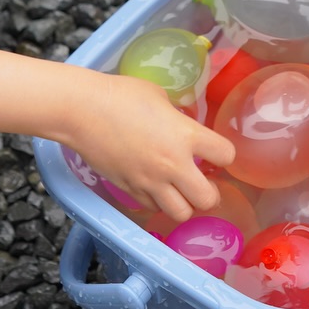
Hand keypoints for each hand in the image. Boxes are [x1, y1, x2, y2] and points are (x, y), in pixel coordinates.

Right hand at [68, 73, 234, 223]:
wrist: (82, 111)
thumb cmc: (121, 94)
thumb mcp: (159, 96)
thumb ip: (177, 115)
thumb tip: (183, 123)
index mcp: (185, 135)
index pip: (226, 155)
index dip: (224, 154)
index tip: (216, 151)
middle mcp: (173, 165)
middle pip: (208, 199)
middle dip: (209, 192)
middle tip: (202, 181)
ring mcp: (150, 181)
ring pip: (181, 213)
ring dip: (185, 203)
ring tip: (180, 190)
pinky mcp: (130, 190)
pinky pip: (153, 208)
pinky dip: (158, 201)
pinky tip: (154, 187)